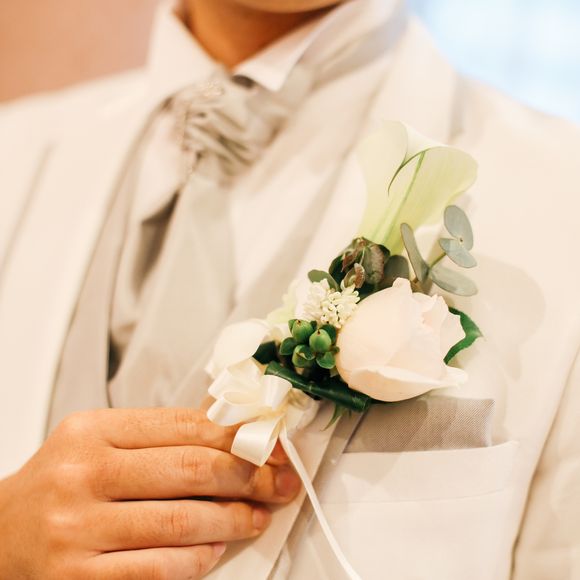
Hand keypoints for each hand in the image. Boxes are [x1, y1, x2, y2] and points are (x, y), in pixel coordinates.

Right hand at [0, 408, 299, 578]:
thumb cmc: (61, 484)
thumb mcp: (99, 443)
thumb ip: (159, 437)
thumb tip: (232, 434)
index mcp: (91, 431)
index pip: (183, 426)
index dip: (238, 437)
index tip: (270, 446)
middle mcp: (82, 474)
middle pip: (190, 470)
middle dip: (248, 477)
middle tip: (278, 482)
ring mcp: (77, 529)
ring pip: (181, 522)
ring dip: (233, 520)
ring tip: (257, 515)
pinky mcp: (77, 578)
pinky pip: (158, 568)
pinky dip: (198, 559)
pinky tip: (216, 548)